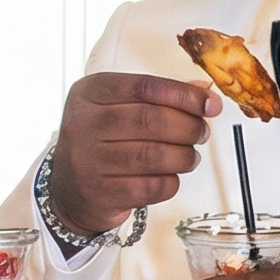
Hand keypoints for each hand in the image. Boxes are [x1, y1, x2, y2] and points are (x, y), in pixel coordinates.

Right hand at [46, 74, 220, 237]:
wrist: (69, 190)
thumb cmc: (101, 143)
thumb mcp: (117, 109)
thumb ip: (158, 97)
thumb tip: (203, 89)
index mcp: (89, 93)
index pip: (145, 87)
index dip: (184, 95)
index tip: (210, 104)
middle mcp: (83, 124)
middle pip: (152, 120)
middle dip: (189, 127)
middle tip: (201, 133)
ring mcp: (89, 161)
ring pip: (155, 155)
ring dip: (184, 156)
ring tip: (190, 156)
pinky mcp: (101, 193)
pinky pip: (152, 186)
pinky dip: (171, 181)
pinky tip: (170, 176)